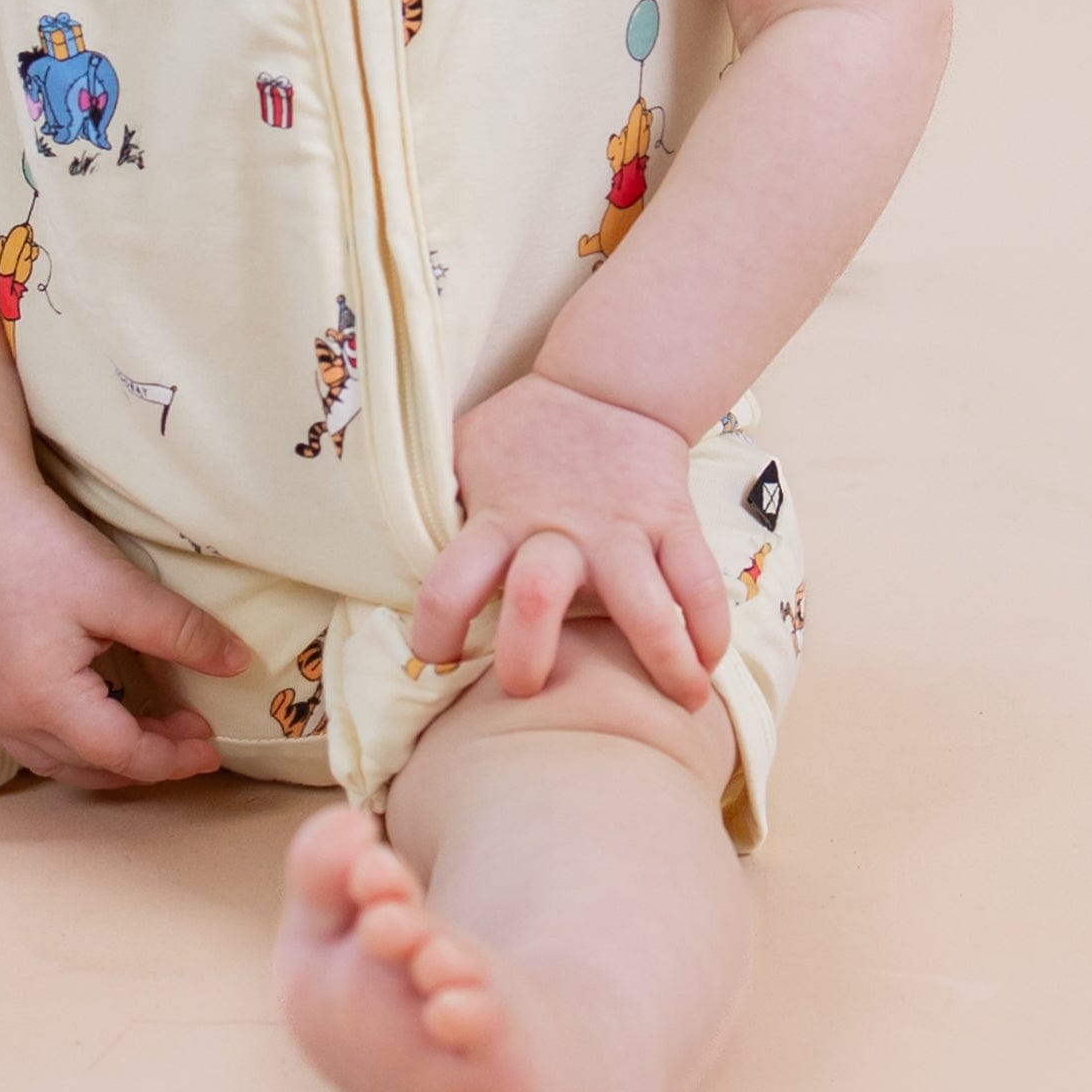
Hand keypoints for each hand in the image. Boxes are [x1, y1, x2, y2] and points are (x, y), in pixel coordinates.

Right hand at [0, 485, 250, 788]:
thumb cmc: (38, 545)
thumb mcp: (117, 588)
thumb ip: (180, 632)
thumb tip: (239, 663)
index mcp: (45, 700)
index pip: (122, 754)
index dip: (173, 757)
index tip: (212, 745)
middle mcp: (8, 717)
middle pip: (89, 768)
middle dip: (146, 759)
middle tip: (191, 731)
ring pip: (56, 761)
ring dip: (108, 757)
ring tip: (152, 728)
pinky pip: (30, 740)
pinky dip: (73, 742)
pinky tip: (96, 712)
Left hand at [409, 373, 729, 705]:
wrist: (605, 387)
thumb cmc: (521, 438)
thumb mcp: (462, 456)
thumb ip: (435, 509)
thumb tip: (382, 567)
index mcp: (497, 517)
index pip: (449, 578)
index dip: (434, 627)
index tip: (436, 658)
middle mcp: (558, 530)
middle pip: (536, 596)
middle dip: (529, 655)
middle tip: (527, 692)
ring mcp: (622, 529)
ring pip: (644, 602)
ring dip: (662, 658)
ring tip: (677, 704)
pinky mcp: (672, 522)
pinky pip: (700, 580)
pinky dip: (709, 628)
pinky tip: (707, 668)